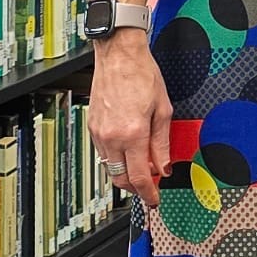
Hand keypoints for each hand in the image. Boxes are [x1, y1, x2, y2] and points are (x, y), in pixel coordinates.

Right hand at [88, 36, 172, 210]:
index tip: (155, 200)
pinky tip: (128, 152)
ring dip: (125, 173)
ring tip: (142, 168)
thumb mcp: (163, 110)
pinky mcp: (92, 127)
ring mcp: (99, 132)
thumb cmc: (142, 76)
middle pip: (121, 178)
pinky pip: (103, 153)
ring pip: (110, 168)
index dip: (148, 193)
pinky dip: (116, 158)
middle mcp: (112, 137)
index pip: (140, 176)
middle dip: (136, 188)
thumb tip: (164, 167)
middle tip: (150, 187)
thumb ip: (162, 143)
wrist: (119, 56)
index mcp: (132, 134)